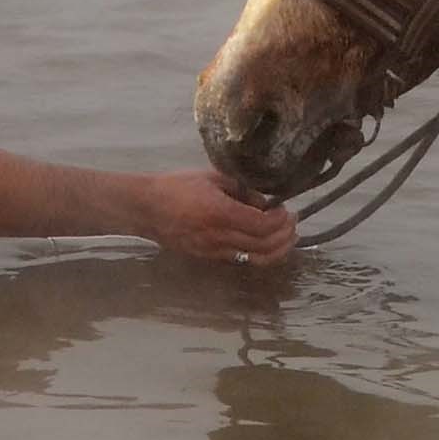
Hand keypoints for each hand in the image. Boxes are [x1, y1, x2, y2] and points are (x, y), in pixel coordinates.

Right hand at [134, 171, 298, 262]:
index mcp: (220, 212)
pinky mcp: (209, 259)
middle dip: (285, 236)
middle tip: (292, 223)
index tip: (286, 209)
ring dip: (278, 250)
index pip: (263, 225)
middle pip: (264, 246)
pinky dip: (260, 254)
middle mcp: (219, 236)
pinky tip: (266, 244)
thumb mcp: (212, 178)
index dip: (281, 220)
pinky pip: (242, 261)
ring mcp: (214, 251)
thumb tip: (265, 201)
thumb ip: (241, 189)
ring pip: (256, 260)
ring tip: (287, 238)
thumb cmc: (177, 187)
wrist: (146, 209)